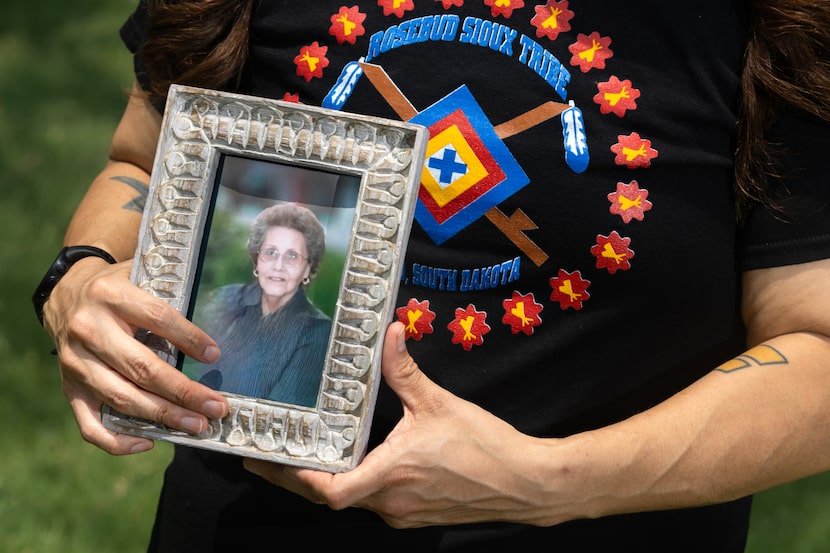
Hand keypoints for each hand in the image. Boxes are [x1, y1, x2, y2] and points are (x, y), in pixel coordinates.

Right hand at [43, 258, 228, 454]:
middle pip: (142, 368)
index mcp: (111, 296)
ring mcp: (75, 363)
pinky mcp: (68, 387)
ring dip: (163, 416)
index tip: (214, 356)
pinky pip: (90, 424)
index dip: (189, 339)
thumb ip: (168, 302)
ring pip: (122, 398)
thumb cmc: (115, 289)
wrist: (66, 293)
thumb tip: (210, 343)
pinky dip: (118, 441)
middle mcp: (89, 330)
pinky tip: (148, 441)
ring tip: (197, 425)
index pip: (158, 319)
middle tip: (216, 407)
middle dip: (184, 392)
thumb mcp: (139, 279)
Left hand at [244, 321, 561, 527]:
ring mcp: (405, 513)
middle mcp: (392, 503)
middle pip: (331, 497)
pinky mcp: (418, 514)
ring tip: (306, 456)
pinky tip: (357, 462)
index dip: (295, 477)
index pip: (329, 491)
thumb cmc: (485, 447)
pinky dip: (358, 483)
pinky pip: (377, 501)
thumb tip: (390, 332)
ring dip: (328, 480)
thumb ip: (405, 369)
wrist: (526, 483)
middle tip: (268, 459)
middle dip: (297, 478)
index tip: (270, 460)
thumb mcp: (438, 402)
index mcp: (391, 475)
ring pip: (354, 499)